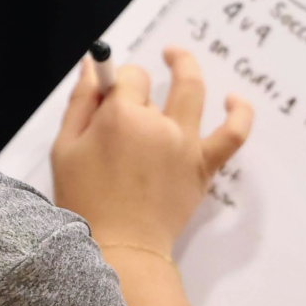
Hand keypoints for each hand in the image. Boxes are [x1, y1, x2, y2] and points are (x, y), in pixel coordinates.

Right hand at [51, 46, 252, 252]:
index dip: (116, 83)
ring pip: (193, 91)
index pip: (126, 77)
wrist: (120, 247)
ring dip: (186, 67)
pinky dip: (240, 113)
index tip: (108, 97)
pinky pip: (232, 134)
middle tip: (132, 88)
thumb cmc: (84, 201)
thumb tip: (93, 66)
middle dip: (139, 83)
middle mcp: (157, 123)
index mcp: (120, 116)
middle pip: (152, 85)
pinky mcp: (203, 166)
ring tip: (177, 58)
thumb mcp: (65, 148)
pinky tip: (234, 100)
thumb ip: (80, 102)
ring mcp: (184, 143)